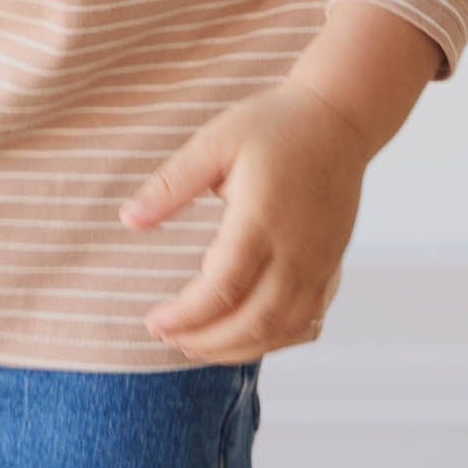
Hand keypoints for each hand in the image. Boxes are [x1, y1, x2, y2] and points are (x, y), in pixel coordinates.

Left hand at [117, 81, 367, 360]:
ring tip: (199, 346)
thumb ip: (171, 185)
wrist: (339, 118)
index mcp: (262, 221)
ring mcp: (321, 264)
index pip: (221, 290)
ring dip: (239, 349)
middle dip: (206, 342)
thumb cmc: (275, 126)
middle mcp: (297, 252)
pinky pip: (309, 323)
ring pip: (283, 331)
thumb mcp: (214, 143)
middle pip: (253, 323)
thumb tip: (128, 220)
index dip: (185, 316)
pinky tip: (248, 338)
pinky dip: (275, 341)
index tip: (154, 321)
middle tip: (168, 339)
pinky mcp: (333, 266)